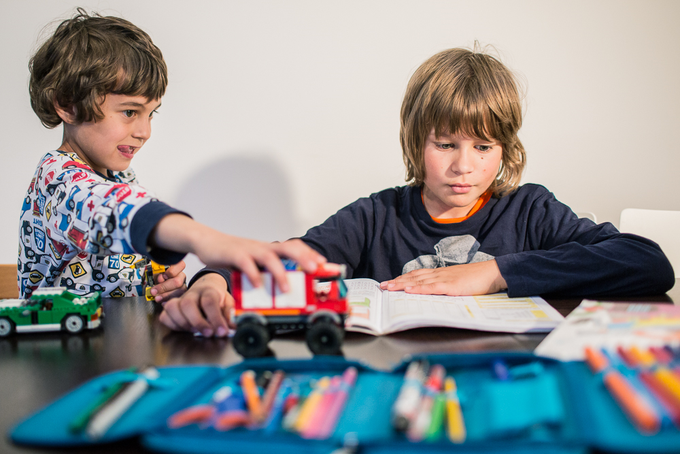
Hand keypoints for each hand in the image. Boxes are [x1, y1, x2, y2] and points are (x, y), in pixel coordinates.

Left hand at [150, 260, 186, 302]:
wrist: (155, 285)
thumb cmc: (156, 277)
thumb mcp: (155, 271)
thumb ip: (158, 273)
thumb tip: (160, 279)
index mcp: (177, 266)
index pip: (180, 265)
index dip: (171, 272)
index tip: (162, 276)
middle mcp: (181, 276)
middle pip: (178, 281)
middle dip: (164, 287)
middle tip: (154, 291)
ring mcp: (182, 286)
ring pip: (179, 291)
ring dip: (166, 296)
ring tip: (157, 298)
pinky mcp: (181, 295)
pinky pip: (178, 299)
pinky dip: (168, 301)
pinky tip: (163, 302)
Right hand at [153, 215, 326, 292]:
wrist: (208, 242)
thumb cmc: (235, 254)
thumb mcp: (256, 263)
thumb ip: (269, 271)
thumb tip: (288, 285)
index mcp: (271, 250)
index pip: (296, 248)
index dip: (312, 255)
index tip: (326, 264)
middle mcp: (264, 248)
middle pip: (289, 248)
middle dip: (304, 258)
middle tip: (316, 270)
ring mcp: (250, 250)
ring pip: (270, 257)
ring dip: (280, 272)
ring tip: (287, 287)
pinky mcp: (234, 254)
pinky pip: (245, 263)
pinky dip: (253, 274)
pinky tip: (258, 285)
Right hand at [159, 273, 233, 336]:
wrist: (206, 286)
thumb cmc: (217, 297)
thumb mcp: (228, 302)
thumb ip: (229, 314)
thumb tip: (232, 327)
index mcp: (209, 290)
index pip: (209, 302)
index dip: (215, 318)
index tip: (222, 331)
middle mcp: (192, 293)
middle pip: (188, 304)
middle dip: (198, 322)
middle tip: (208, 334)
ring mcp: (179, 299)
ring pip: (173, 308)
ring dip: (184, 324)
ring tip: (196, 331)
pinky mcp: (171, 307)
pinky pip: (165, 316)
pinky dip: (173, 325)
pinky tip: (185, 329)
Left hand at [379, 260, 507, 295]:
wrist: (493, 273)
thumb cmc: (478, 279)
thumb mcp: (458, 282)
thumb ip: (446, 286)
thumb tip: (436, 293)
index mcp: (441, 273)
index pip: (417, 275)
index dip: (403, 278)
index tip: (390, 282)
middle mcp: (439, 274)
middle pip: (413, 277)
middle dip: (397, 281)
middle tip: (382, 286)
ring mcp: (444, 279)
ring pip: (418, 281)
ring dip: (402, 284)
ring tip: (389, 287)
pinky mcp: (451, 286)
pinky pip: (432, 287)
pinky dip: (419, 288)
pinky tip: (409, 290)